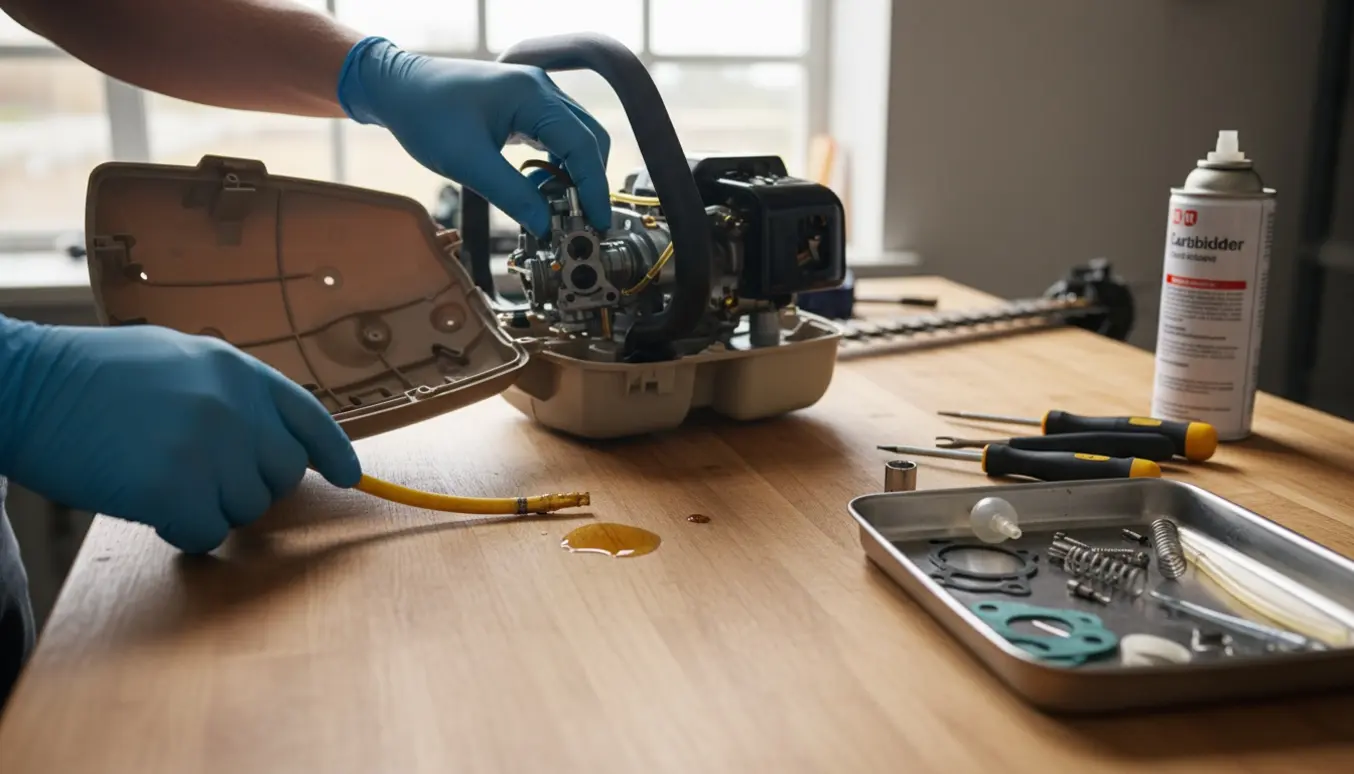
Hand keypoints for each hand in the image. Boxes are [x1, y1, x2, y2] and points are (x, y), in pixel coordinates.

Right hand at [0, 319, 360, 553]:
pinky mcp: (177, 489)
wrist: (25, 385)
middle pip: (282, 474)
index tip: (347, 477)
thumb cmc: (89, 376)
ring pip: (247, 508)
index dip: (332, 452)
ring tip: (160, 476)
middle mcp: (235, 406)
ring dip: (211, 506)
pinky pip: (208, 532)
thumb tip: (270, 438)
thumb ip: (229, 392)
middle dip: (247, 484)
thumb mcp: (176, 358)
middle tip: (197, 474)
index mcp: (238, 369)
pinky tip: (148, 502)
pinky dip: (183, 529)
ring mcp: (209, 447)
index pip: (309, 417)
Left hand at [336, 37, 610, 236]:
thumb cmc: (425, 115)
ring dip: (571, 177)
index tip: (597, 222)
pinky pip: (557, 138)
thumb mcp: (468, 163)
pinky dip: (556, 167)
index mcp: (533, 96)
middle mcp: (542, 90)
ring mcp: (536, 96)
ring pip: (576, 141)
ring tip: (552, 209)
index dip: (594, 189)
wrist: (397, 88)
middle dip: (588, 184)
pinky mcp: (526, 107)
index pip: (583, 146)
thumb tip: (545, 226)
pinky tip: (538, 189)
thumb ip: (512, 195)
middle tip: (577, 222)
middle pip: (589, 141)